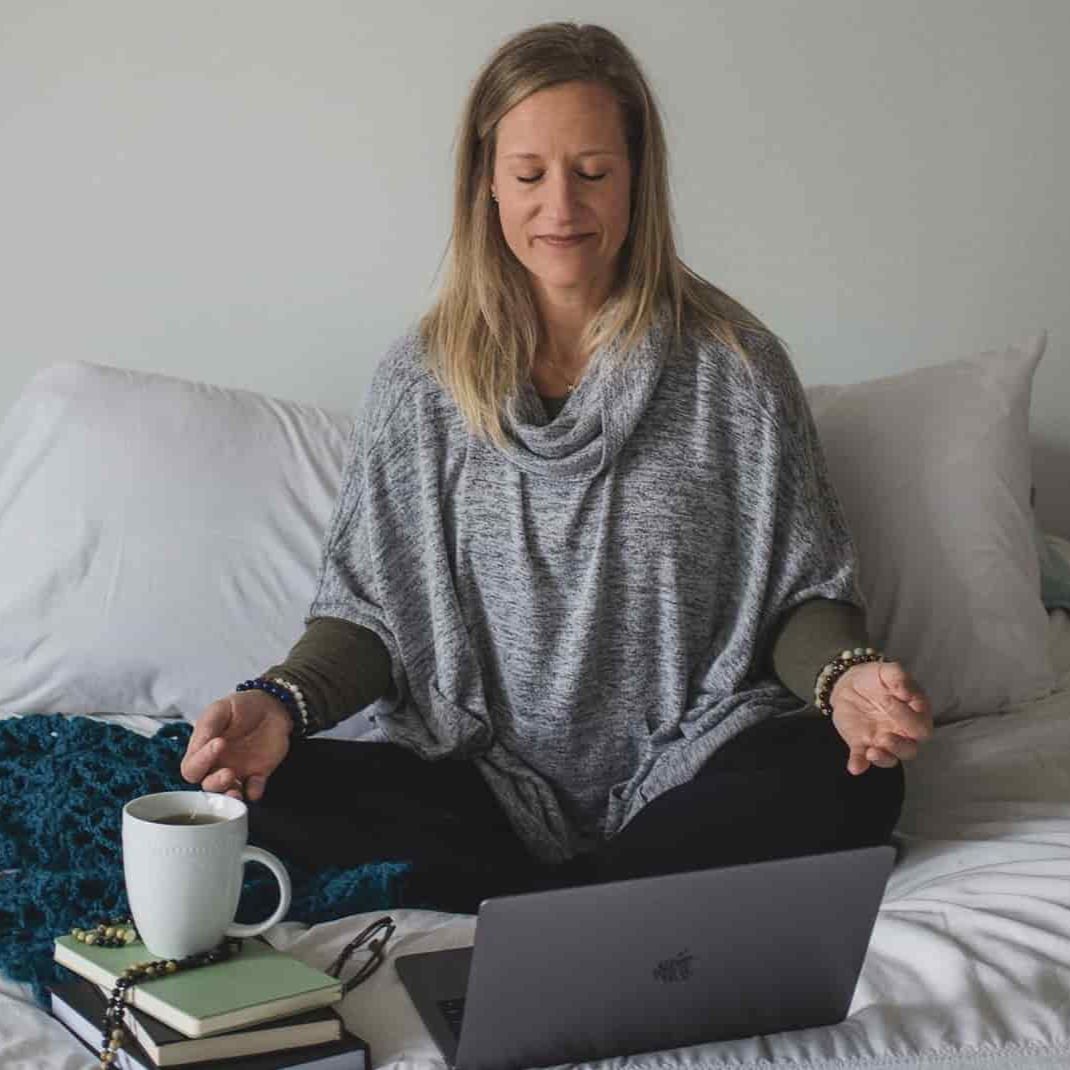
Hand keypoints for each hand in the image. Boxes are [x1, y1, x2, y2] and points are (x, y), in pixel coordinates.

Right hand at [180, 691, 292, 801]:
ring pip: (228, 793)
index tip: (218, 743)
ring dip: (231, 796)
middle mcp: (218, 766)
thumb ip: (208, 726)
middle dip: (215, 784)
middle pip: (207, 786)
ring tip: (237, 791)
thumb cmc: (240, 706)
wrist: (270, 705)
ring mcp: (238, 772)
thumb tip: (200, 745)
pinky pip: (254, 790)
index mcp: (203, 751)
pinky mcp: (258, 774)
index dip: (201, 762)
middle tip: (228, 772)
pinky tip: (255, 788)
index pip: (192, 768)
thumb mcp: (220, 709)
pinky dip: (254, 792)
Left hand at [829, 660, 932, 774]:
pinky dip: (858, 764)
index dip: (909, 718)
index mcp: (914, 715)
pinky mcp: (861, 744)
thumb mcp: (887, 671)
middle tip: (884, 735)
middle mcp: (901, 732)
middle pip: (911, 749)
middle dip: (899, 745)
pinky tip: (854, 767)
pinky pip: (861, 759)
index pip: (921, 725)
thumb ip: (899, 677)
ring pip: (891, 759)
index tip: (891, 701)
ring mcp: (881, 740)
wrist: (849, 682)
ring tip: (872, 751)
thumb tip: (907, 693)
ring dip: (883, 758)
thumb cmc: (876, 678)